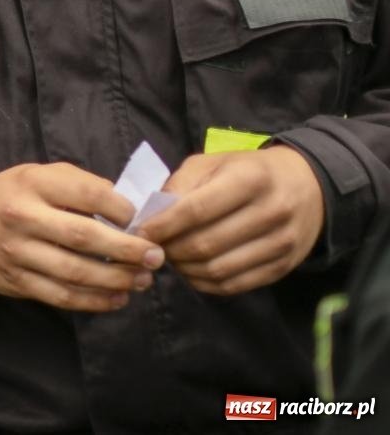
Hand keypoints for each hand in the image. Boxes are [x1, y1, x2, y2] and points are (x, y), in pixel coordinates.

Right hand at [0, 162, 164, 312]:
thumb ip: (76, 186)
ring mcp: (18, 252)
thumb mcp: (34, 176)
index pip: (86, 192)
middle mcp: (23, 217)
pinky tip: (117, 298)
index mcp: (32, 183)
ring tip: (142, 280)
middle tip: (156, 256)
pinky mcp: (16, 281)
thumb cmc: (6, 196)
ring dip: (117, 279)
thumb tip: (126, 210)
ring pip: (76, 272)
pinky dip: (94, 301)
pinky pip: (62, 296)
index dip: (121, 207)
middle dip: (128, 249)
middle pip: (85, 236)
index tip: (140, 218)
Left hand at [138, 146, 323, 295]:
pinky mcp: (283, 267)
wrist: (308, 187)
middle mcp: (270, 212)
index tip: (139, 231)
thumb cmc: (248, 171)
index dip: (163, 225)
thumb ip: (181, 185)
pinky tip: (191, 272)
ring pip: (218, 269)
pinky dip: (205, 283)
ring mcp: (281, 244)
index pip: (196, 210)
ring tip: (169, 258)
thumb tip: (150, 216)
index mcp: (250, 179)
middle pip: (205, 244)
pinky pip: (235, 285)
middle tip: (150, 247)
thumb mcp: (213, 163)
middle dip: (170, 250)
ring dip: (184, 269)